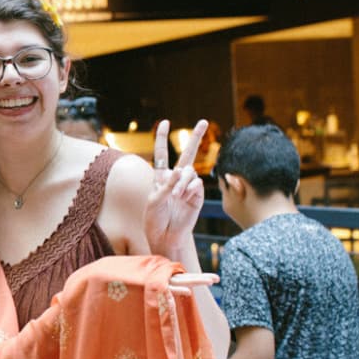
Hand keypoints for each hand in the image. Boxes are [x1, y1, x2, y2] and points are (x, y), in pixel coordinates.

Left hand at [144, 119, 206, 259]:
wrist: (166, 236)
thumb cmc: (155, 219)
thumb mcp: (155, 201)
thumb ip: (166, 185)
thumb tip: (179, 170)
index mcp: (161, 177)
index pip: (163, 154)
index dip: (163, 138)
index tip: (165, 122)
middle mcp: (176, 179)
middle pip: (188, 154)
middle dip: (196, 137)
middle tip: (204, 121)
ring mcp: (188, 187)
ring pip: (189, 172)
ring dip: (181, 183)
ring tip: (176, 197)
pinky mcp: (197, 196)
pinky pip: (196, 184)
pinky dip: (189, 189)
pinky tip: (184, 198)